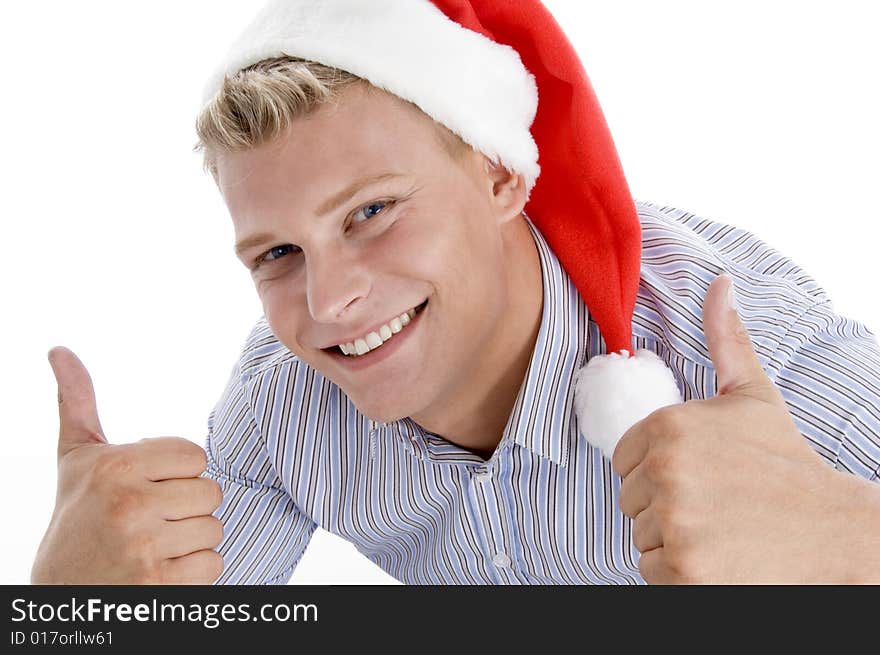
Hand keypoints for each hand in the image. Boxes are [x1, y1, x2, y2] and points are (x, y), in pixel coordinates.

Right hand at [31, 347, 223, 583]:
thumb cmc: (77, 518)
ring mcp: (145, 547)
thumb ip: (77, 403)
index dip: (178, 473)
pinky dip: (195, 571)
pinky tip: (162, 569)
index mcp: (115, 467)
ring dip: (192, 540)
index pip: (195, 456)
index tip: (148, 487)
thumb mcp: (75, 459)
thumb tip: (59, 349)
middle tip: (152, 520)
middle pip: (210, 492)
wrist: (61, 594)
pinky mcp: (160, 584)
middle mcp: (130, 504)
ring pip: (214, 529)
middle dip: (187, 507)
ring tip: (155, 544)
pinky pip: (214, 564)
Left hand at [612, 274, 870, 583]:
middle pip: (630, 498)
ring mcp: (674, 523)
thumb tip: (720, 282)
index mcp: (667, 427)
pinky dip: (679, 573)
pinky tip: (721, 556)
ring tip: (721, 527)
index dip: (659, 470)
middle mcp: (664, 471)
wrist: (836, 529)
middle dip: (665, 504)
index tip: (702, 473)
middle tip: (717, 502)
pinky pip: (651, 572)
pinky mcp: (683, 571)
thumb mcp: (753, 394)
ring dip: (672, 538)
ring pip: (641, 535)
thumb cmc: (786, 461)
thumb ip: (726, 338)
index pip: (624, 460)